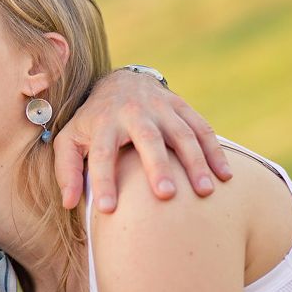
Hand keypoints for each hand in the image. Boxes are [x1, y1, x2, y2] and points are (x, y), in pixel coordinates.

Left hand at [53, 69, 231, 211]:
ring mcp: (160, 108)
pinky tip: (225, 176)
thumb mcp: (71, 140)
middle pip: (146, 140)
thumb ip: (66, 170)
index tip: (107, 209)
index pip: (100, 154)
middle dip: (157, 166)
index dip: (103, 181)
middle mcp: (132, 113)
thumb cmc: (92, 122)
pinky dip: (215, 151)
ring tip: (205, 191)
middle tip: (165, 196)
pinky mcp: (181, 106)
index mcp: (102, 124)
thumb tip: (68, 204)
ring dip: (195, 161)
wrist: (120, 82)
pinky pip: (201, 128)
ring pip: (181, 134)